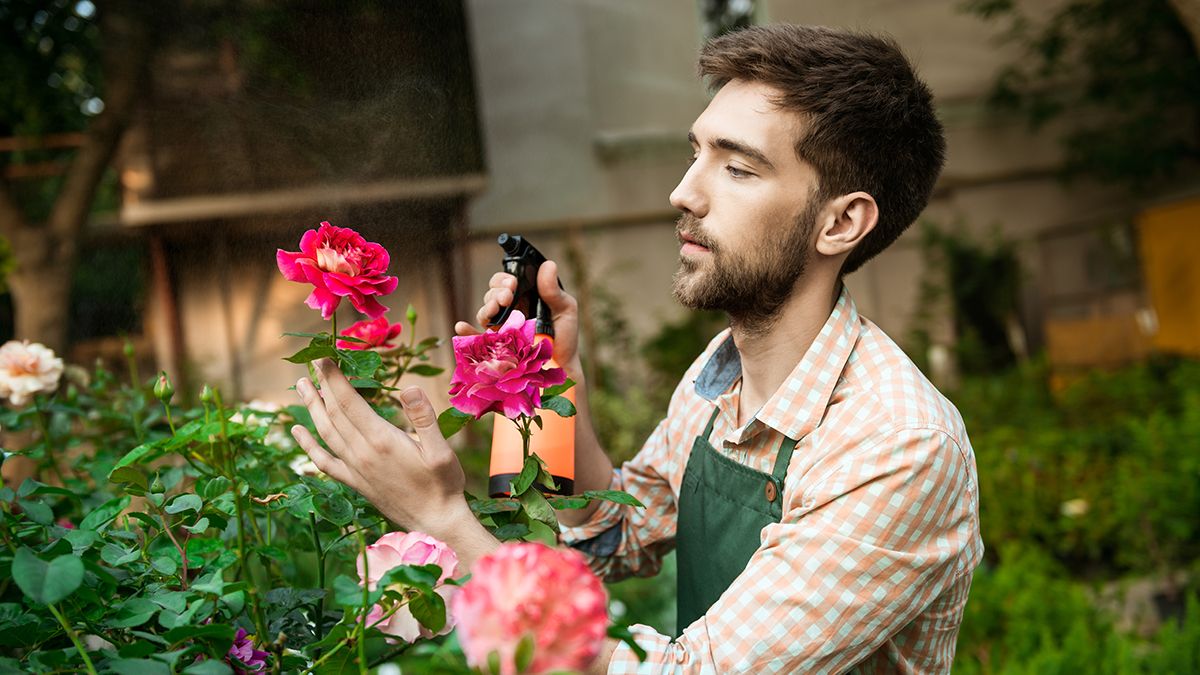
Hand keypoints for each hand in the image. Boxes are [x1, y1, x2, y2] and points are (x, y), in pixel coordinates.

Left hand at [290, 359, 470, 538]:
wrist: (435, 522)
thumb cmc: (444, 484)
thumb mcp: (442, 450)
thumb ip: (424, 418)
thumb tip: (409, 388)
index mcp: (381, 440)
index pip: (349, 402)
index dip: (333, 378)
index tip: (322, 358)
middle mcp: (361, 453)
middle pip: (333, 413)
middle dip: (320, 386)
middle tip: (310, 364)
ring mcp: (355, 469)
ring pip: (326, 433)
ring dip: (311, 408)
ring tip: (301, 387)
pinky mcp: (355, 482)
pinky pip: (325, 461)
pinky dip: (308, 446)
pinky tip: (299, 433)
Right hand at [454, 260, 581, 377]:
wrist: (563, 366)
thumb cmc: (565, 337)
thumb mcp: (565, 309)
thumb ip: (554, 290)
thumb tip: (548, 265)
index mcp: (523, 298)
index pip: (505, 282)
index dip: (504, 280)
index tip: (513, 284)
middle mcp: (509, 311)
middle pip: (491, 295)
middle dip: (496, 293)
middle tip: (508, 298)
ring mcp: (501, 329)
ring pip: (484, 313)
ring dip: (487, 308)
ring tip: (496, 310)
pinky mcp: (496, 347)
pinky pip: (476, 339)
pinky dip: (466, 332)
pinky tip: (461, 327)